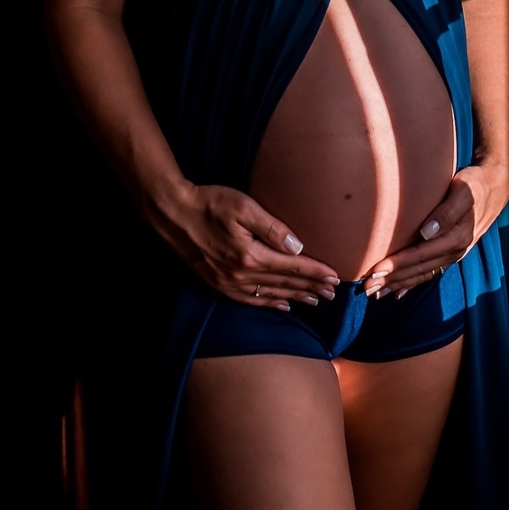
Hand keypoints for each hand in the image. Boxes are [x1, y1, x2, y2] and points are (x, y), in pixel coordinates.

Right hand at [163, 182, 339, 309]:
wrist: (173, 214)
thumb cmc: (210, 203)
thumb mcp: (244, 207)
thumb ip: (273, 229)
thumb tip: (298, 247)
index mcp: (251, 256)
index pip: (293, 267)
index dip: (315, 272)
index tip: (335, 277)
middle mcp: (241, 275)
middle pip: (285, 284)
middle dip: (311, 288)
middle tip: (333, 293)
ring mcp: (229, 283)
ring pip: (271, 295)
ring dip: (295, 297)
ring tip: (315, 301)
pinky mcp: (218, 284)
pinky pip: (250, 300)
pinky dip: (270, 304)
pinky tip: (282, 305)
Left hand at [362, 162, 508, 298]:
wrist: (493, 188)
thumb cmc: (475, 185)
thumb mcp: (464, 191)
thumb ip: (447, 211)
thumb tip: (426, 231)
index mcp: (457, 237)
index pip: (422, 254)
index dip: (399, 263)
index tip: (377, 269)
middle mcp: (455, 250)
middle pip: (418, 269)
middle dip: (391, 279)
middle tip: (366, 286)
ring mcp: (452, 254)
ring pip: (421, 274)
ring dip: (398, 284)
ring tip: (374, 292)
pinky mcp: (449, 253)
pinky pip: (428, 272)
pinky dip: (411, 283)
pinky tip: (397, 292)